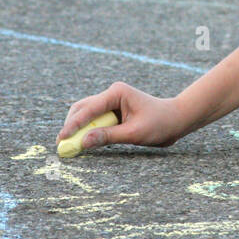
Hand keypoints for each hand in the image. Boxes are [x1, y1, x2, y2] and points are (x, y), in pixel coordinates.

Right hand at [57, 82, 186, 151]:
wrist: (176, 120)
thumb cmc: (160, 124)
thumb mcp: (134, 133)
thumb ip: (108, 136)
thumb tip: (83, 142)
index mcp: (117, 93)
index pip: (89, 109)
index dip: (73, 125)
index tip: (61, 138)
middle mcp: (112, 94)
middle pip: (82, 109)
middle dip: (71, 126)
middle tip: (62, 145)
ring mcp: (111, 102)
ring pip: (86, 114)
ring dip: (78, 129)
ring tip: (69, 146)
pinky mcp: (113, 111)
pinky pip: (95, 120)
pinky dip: (87, 130)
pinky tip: (82, 142)